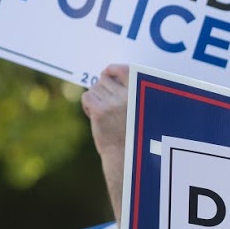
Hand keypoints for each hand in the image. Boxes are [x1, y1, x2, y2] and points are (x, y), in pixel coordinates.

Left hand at [81, 64, 129, 219]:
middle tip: (108, 109)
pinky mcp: (101, 110)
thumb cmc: (136, 138)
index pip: (122, 69)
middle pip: (104, 80)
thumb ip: (129, 95)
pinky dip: (88, 107)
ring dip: (95, 100)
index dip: (112, 71)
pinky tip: (96, 118)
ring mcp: (115, 102)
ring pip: (94, 89)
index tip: (107, 74)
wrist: (128, 159)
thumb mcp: (140, 112)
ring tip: (105, 116)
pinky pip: (87, 98)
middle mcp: (131, 95)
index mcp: (143, 94)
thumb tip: (107, 76)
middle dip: (102, 91)